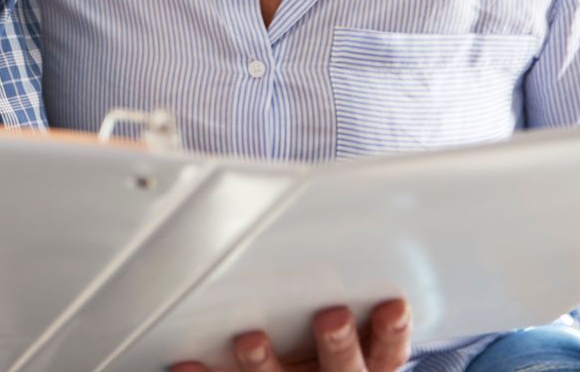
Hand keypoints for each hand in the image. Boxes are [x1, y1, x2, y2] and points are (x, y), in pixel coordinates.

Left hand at [170, 301, 411, 371]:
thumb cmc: (314, 337)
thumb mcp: (342, 319)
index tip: (393, 304)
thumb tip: (332, 222)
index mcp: (364, 365)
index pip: (387, 352)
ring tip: (249, 340)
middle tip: (331, 316)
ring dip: (265, 365)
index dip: (393, 331)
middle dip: (338, 346)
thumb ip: (337, 286)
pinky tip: (186, 363)